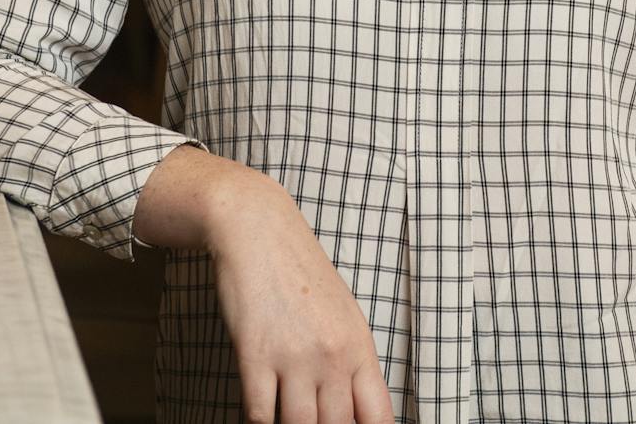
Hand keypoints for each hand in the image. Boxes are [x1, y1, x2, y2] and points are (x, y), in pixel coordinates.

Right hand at [206, 170, 394, 423]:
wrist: (259, 229)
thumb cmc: (299, 271)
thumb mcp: (341, 314)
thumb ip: (349, 364)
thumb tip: (356, 414)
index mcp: (359, 345)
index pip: (379, 416)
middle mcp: (333, 354)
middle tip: (310, 419)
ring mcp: (295, 356)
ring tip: (284, 414)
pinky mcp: (256, 355)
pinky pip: (259, 415)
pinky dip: (259, 420)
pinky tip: (259, 408)